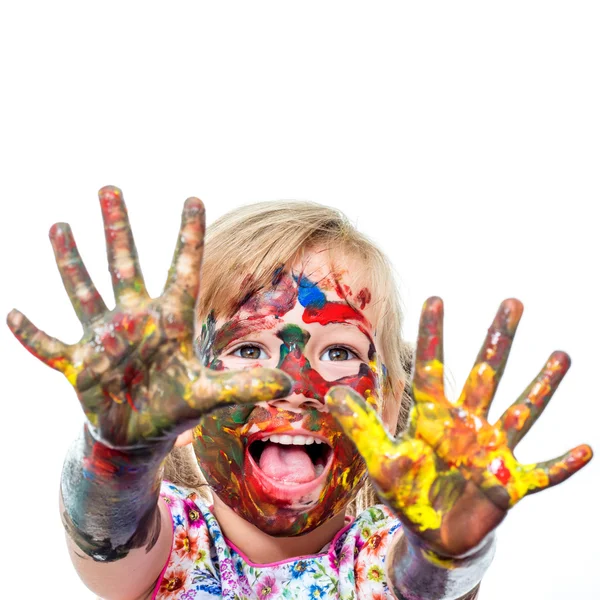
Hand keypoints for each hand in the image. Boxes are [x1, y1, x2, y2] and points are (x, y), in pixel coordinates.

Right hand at [7, 186, 289, 452]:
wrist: (138, 435)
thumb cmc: (175, 408)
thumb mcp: (210, 394)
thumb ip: (244, 385)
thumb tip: (289, 387)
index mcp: (170, 321)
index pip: (183, 270)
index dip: (188, 236)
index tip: (193, 197)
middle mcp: (135, 320)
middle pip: (124, 265)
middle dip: (118, 228)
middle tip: (109, 187)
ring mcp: (103, 339)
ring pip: (84, 290)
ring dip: (70, 260)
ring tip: (60, 225)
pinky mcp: (77, 364)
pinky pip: (48, 345)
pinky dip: (31, 334)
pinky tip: (13, 313)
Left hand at [327, 297, 591, 556]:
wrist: (432, 534)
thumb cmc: (408, 492)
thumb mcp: (380, 460)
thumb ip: (361, 427)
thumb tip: (332, 394)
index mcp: (433, 417)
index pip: (432, 368)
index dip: (432, 335)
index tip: (435, 298)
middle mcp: (467, 425)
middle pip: (485, 374)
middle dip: (498, 340)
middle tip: (513, 302)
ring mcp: (491, 452)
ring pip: (520, 412)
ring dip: (540, 387)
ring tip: (561, 355)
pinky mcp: (510, 484)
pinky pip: (542, 473)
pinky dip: (562, 465)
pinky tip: (587, 449)